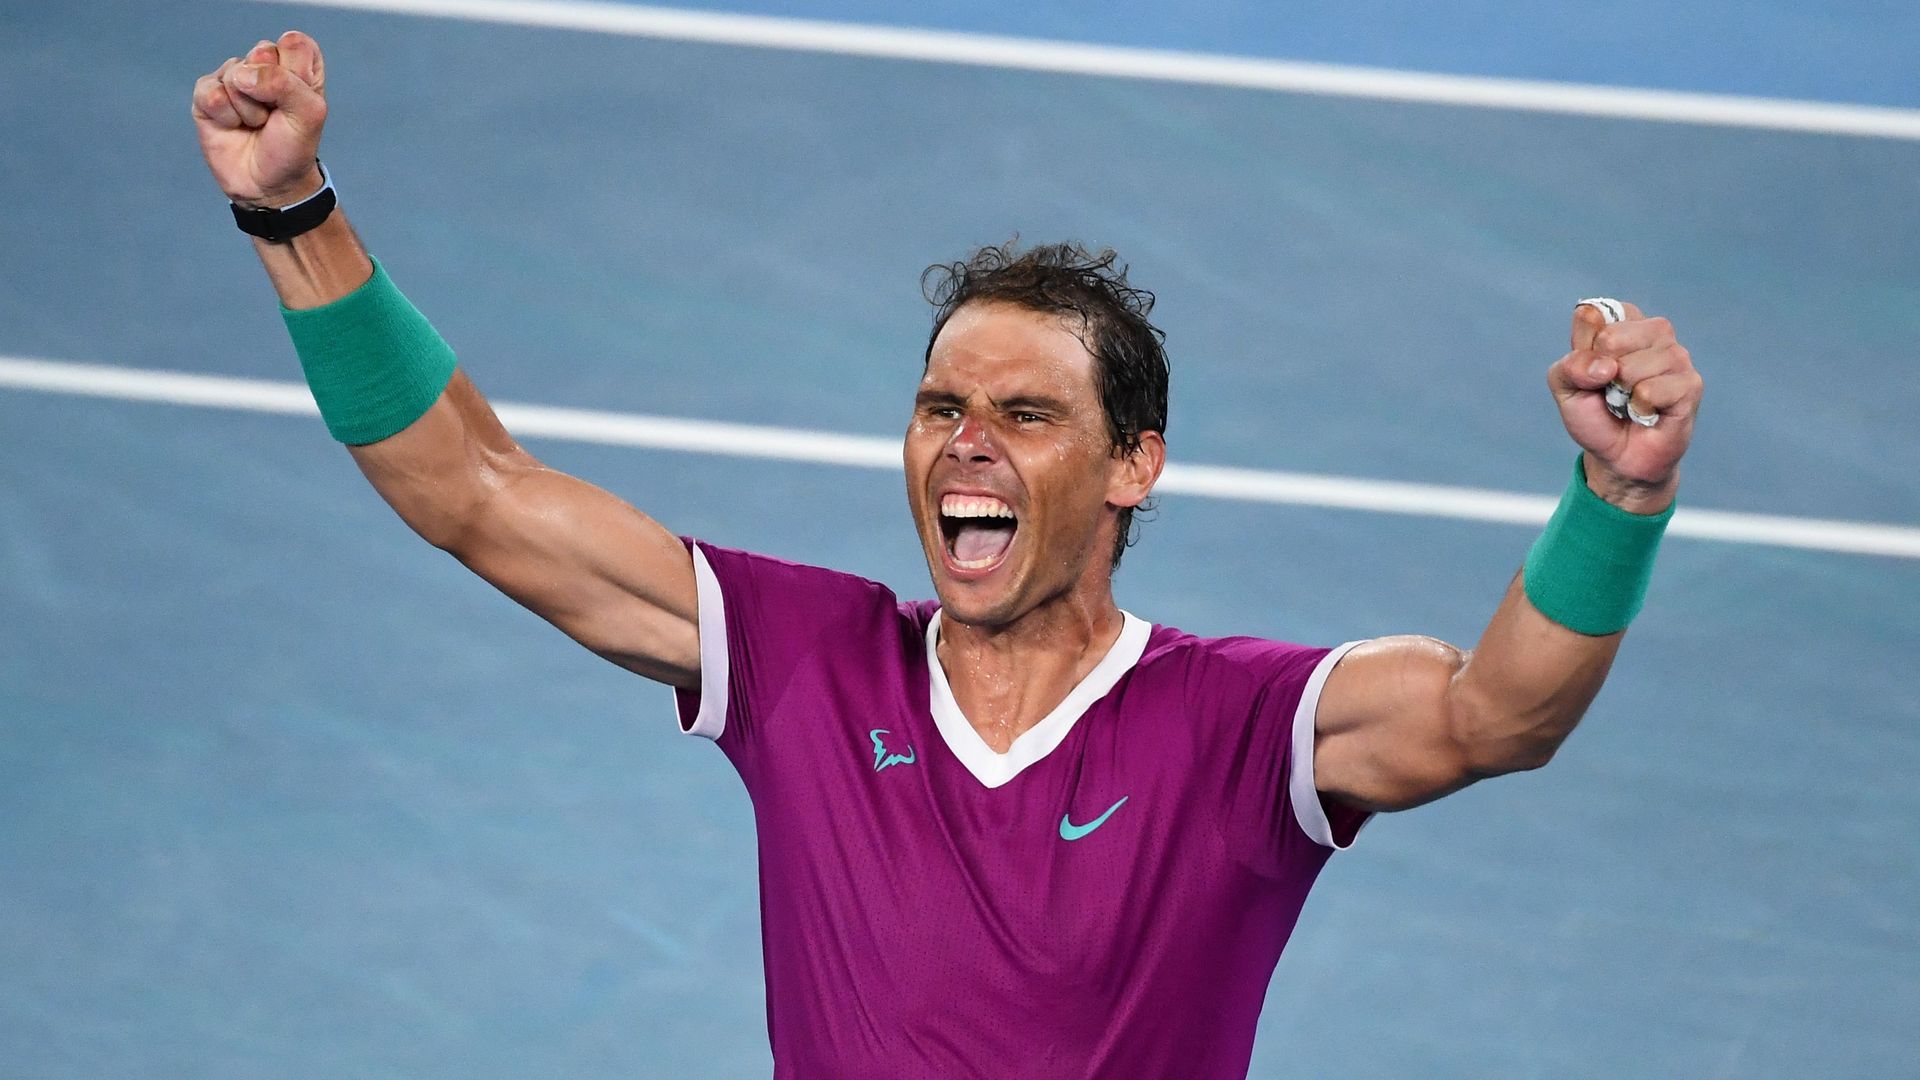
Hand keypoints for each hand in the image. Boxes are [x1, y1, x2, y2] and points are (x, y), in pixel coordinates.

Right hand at [191, 31, 327, 208]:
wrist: (268, 184)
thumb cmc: (293, 147)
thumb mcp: (309, 114)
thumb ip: (286, 83)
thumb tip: (241, 74)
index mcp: (297, 63)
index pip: (294, 43)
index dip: (297, 75)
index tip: (299, 101)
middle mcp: (264, 64)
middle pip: (262, 52)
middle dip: (271, 92)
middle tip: (274, 114)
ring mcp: (234, 77)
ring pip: (236, 76)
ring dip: (249, 110)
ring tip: (255, 124)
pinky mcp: (207, 93)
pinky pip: (211, 93)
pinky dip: (226, 117)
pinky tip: (233, 126)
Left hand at [1546, 301, 1703, 511]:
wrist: (1617, 456)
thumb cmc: (1595, 414)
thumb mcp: (1565, 387)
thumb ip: (1570, 366)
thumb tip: (1605, 365)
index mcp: (1625, 321)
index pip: (1591, 316)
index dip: (1582, 351)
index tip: (1592, 371)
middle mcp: (1656, 331)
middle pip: (1610, 338)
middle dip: (1600, 374)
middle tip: (1612, 390)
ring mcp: (1677, 356)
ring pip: (1630, 367)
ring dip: (1620, 395)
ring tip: (1630, 403)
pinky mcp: (1690, 384)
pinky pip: (1649, 391)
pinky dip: (1639, 409)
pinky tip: (1647, 413)